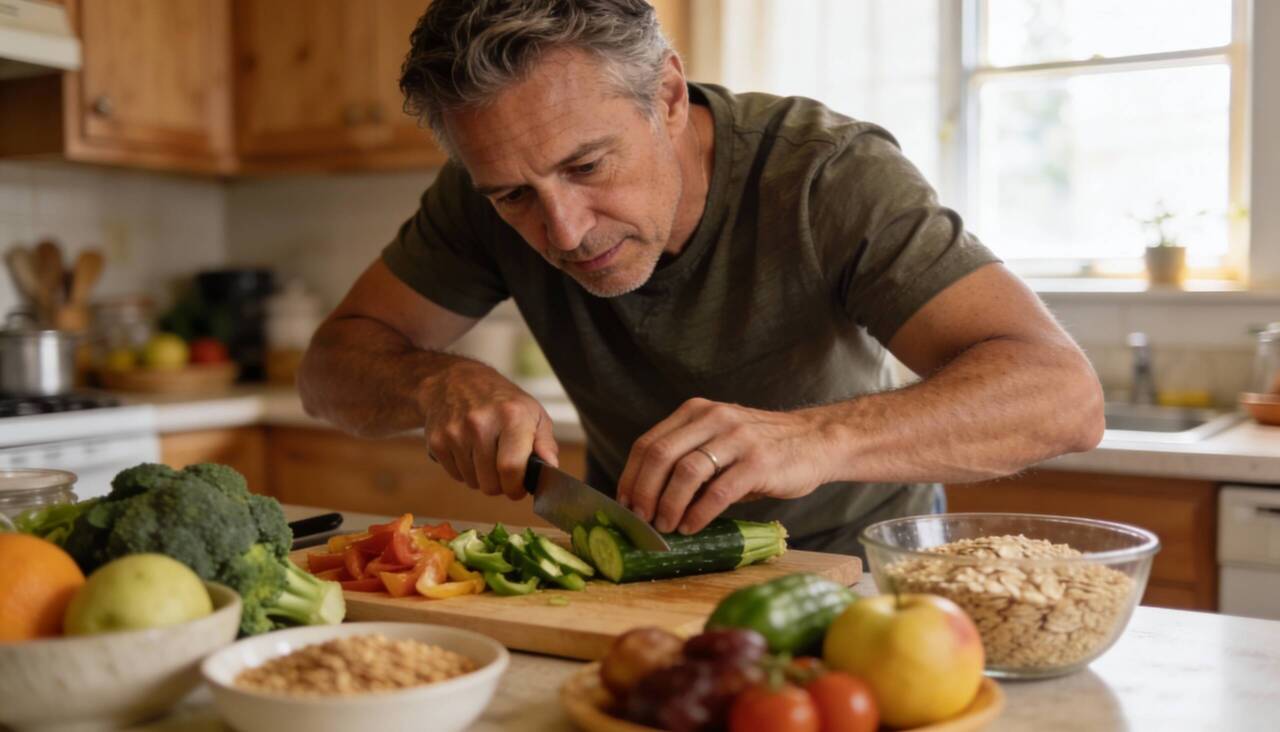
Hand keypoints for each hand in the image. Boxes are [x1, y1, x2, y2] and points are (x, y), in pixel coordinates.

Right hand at [420, 360, 558, 499]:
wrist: (454, 381)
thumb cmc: (500, 401)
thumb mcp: (532, 413)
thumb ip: (545, 443)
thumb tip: (551, 468)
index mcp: (511, 416)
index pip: (511, 468)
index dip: (516, 487)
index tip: (518, 488)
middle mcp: (481, 423)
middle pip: (490, 483)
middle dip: (500, 485)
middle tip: (503, 470)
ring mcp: (455, 432)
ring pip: (472, 482)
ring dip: (482, 477)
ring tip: (485, 454)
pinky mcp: (437, 441)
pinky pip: (455, 476)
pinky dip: (464, 471)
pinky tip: (469, 450)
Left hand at [615, 398, 837, 533]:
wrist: (817, 441)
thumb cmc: (762, 448)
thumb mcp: (719, 440)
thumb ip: (688, 457)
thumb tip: (648, 499)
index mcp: (697, 412)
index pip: (648, 443)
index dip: (630, 477)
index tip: (624, 504)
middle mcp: (714, 419)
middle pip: (660, 456)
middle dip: (644, 493)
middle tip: (641, 520)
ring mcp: (737, 439)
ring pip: (686, 472)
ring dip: (668, 505)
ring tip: (665, 527)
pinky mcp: (759, 463)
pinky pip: (718, 491)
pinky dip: (698, 513)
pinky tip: (692, 526)